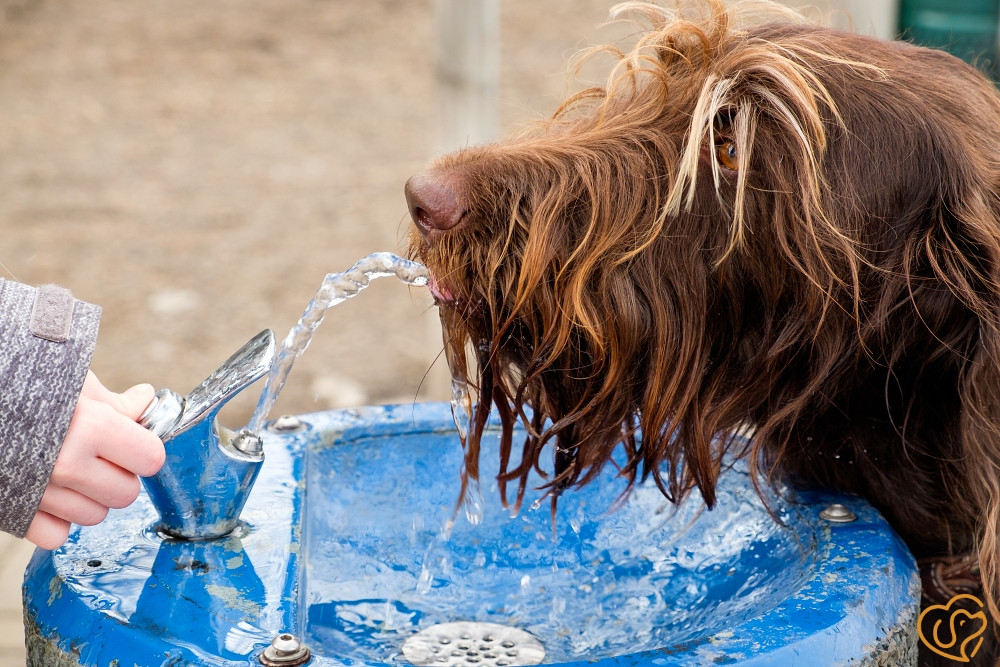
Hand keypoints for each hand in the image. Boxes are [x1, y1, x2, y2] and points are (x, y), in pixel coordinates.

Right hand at [25, 372, 165, 548]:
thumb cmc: (19, 384)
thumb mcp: (71, 381)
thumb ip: (112, 402)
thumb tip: (145, 403)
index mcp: (90, 426)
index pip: (150, 458)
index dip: (144, 449)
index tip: (133, 442)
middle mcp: (66, 464)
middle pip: (126, 493)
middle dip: (118, 475)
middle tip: (98, 456)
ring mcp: (39, 492)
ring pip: (94, 516)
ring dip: (88, 497)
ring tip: (67, 470)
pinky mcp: (12, 512)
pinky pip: (56, 536)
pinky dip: (56, 519)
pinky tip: (47, 493)